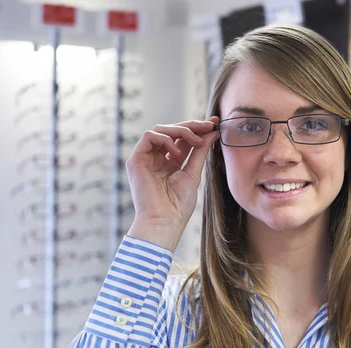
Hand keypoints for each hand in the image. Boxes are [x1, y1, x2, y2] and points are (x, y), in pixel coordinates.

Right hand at [125, 117, 218, 248]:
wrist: (165, 222)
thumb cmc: (178, 205)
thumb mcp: (193, 173)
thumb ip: (200, 152)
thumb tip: (212, 133)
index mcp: (170, 162)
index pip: (182, 138)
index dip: (198, 128)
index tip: (215, 123)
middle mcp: (156, 158)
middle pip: (172, 130)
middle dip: (192, 125)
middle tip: (209, 125)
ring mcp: (145, 158)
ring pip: (161, 129)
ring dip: (181, 131)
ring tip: (195, 142)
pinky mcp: (136, 160)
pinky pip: (149, 136)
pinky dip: (166, 139)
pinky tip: (177, 153)